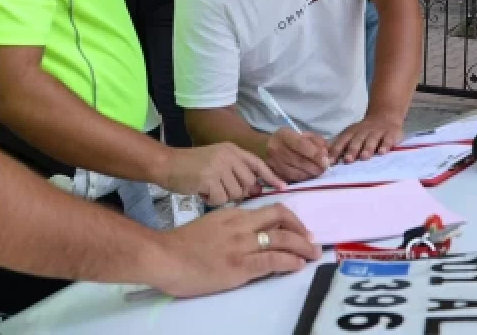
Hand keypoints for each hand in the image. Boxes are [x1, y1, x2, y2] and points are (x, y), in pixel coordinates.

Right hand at [150, 204, 321, 297]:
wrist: (163, 256)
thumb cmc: (182, 244)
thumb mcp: (210, 225)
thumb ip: (230, 226)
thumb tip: (249, 234)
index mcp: (233, 214)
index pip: (270, 210)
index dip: (290, 218)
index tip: (298, 228)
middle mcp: (241, 226)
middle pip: (281, 218)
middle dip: (302, 230)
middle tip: (312, 241)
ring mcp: (241, 245)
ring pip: (282, 239)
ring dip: (303, 248)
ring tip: (313, 255)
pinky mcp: (239, 266)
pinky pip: (273, 261)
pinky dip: (290, 262)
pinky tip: (297, 266)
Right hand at [163, 143, 285, 205]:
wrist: (166, 164)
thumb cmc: (190, 167)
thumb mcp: (216, 162)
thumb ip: (235, 172)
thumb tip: (255, 190)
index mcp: (232, 150)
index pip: (258, 163)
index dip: (271, 176)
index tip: (283, 188)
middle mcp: (229, 155)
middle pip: (248, 184)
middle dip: (237, 193)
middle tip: (220, 190)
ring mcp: (220, 166)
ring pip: (236, 194)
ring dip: (223, 197)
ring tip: (209, 189)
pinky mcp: (210, 178)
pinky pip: (221, 200)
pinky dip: (213, 201)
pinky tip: (203, 193)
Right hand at [264, 128, 331, 182]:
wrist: (267, 147)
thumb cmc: (292, 141)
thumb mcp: (305, 135)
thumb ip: (318, 142)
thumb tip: (327, 155)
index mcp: (284, 135)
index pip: (301, 144)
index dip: (315, 153)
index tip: (326, 160)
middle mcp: (275, 148)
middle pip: (299, 160)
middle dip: (316, 166)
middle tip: (326, 168)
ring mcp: (272, 162)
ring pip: (295, 173)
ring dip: (310, 174)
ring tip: (319, 172)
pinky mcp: (272, 173)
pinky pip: (288, 179)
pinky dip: (298, 180)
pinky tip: (301, 180)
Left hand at [328, 116, 403, 163]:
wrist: (385, 115)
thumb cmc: (365, 131)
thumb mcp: (352, 135)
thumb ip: (341, 146)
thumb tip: (326, 159)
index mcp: (352, 132)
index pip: (342, 141)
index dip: (336, 150)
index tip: (330, 161)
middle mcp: (363, 131)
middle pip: (356, 140)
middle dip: (352, 150)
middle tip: (348, 160)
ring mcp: (377, 132)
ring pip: (371, 140)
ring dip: (367, 148)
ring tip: (364, 157)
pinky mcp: (390, 133)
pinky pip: (387, 139)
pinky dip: (385, 145)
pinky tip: (382, 152)